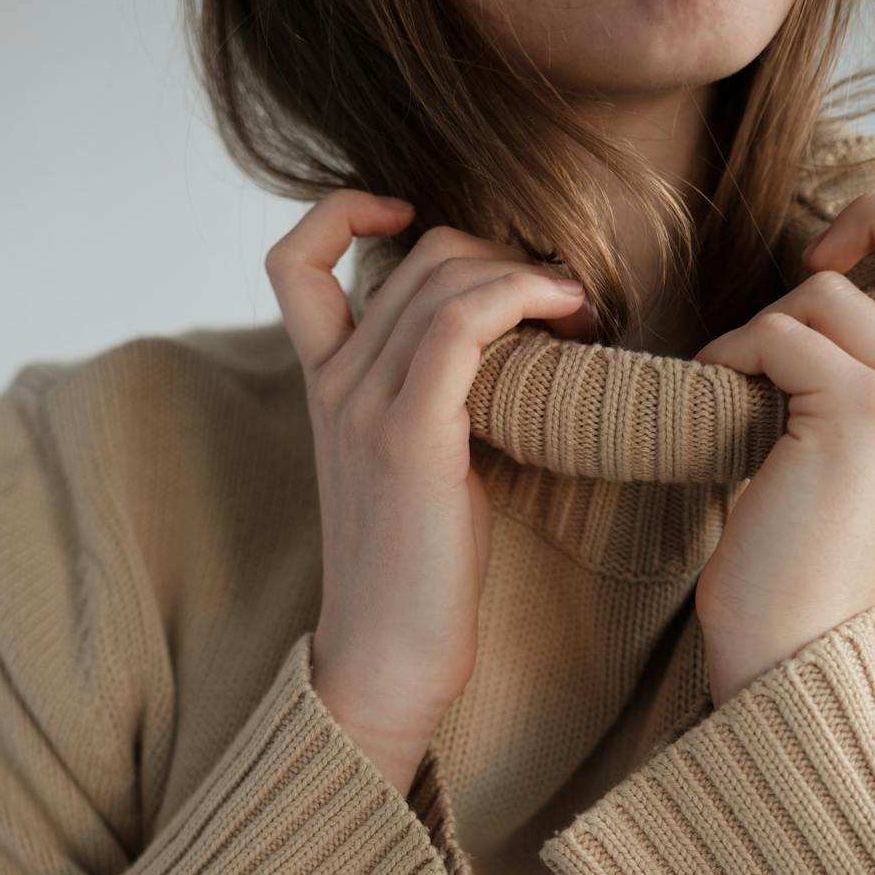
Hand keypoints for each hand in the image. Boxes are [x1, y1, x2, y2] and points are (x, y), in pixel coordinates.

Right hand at [264, 190, 584, 794]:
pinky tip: (568, 317)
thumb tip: (502, 356)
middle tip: (561, 304)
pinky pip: (465, 321)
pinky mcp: (410, 435)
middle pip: (416, 257)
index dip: (346, 213)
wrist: (386, 661)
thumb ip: (427, 403)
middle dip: (502, 258)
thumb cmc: (414, 578)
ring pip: (445, 277)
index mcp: (324, 388)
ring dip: (528, 276)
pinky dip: (523, 295)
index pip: (296, 261)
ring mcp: (364, 405)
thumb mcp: (411, 471)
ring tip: (578, 314)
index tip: (414, 221)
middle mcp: (334, 383)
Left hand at [691, 192, 874, 707]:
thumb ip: (854, 394)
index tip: (817, 269)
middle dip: (801, 295)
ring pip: (821, 302)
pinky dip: (732, 358)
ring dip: (759, 336)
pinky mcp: (861, 412)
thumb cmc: (799, 571)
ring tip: (730, 388)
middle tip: (749, 352)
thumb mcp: (847, 469)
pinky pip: (779, 337)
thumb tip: (809, 313)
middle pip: (869, 284)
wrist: (792, 648)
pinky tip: (713, 395)